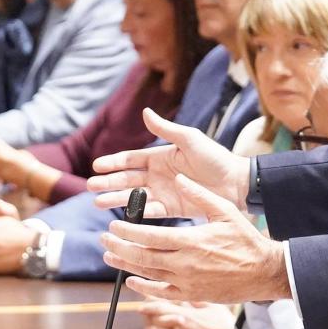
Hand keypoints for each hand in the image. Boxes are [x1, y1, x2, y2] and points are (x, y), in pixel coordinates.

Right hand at [87, 108, 248, 217]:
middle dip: (108, 183)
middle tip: (90, 187)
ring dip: (116, 199)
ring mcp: (164, 193)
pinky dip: (138, 214)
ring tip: (98, 203)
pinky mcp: (172, 209)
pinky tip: (124, 216)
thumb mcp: (190, 139)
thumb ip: (166, 129)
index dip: (114, 162)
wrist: (236, 183)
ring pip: (134, 196)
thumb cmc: (215, 158)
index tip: (97, 166)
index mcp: (160, 156)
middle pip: (127, 179)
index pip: (131, 159)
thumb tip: (145, 111)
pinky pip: (151, 212)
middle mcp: (158, 175)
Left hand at [102, 173, 289, 302]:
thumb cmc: (246, 240)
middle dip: (120, 247)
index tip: (114, 225)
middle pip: (143, 256)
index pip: (150, 236)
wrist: (264, 272)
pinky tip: (131, 281)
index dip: (128, 231)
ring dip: (126, 265)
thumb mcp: (224, 212)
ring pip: (148, 274)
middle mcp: (185, 264)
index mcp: (191, 241)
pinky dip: (144, 288)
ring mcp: (187, 282)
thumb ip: (199, 195)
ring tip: (110, 256)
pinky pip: (162, 292)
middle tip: (105, 239)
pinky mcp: (191, 295)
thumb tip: (178, 178)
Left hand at [138, 300, 239, 328]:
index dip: (147, 306)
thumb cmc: (224, 323)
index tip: (140, 305)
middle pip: (152, 326)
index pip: (159, 310)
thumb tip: (181, 293)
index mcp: (185, 316)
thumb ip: (193, 299)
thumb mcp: (211, 304)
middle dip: (147, 321)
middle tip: (148, 316)